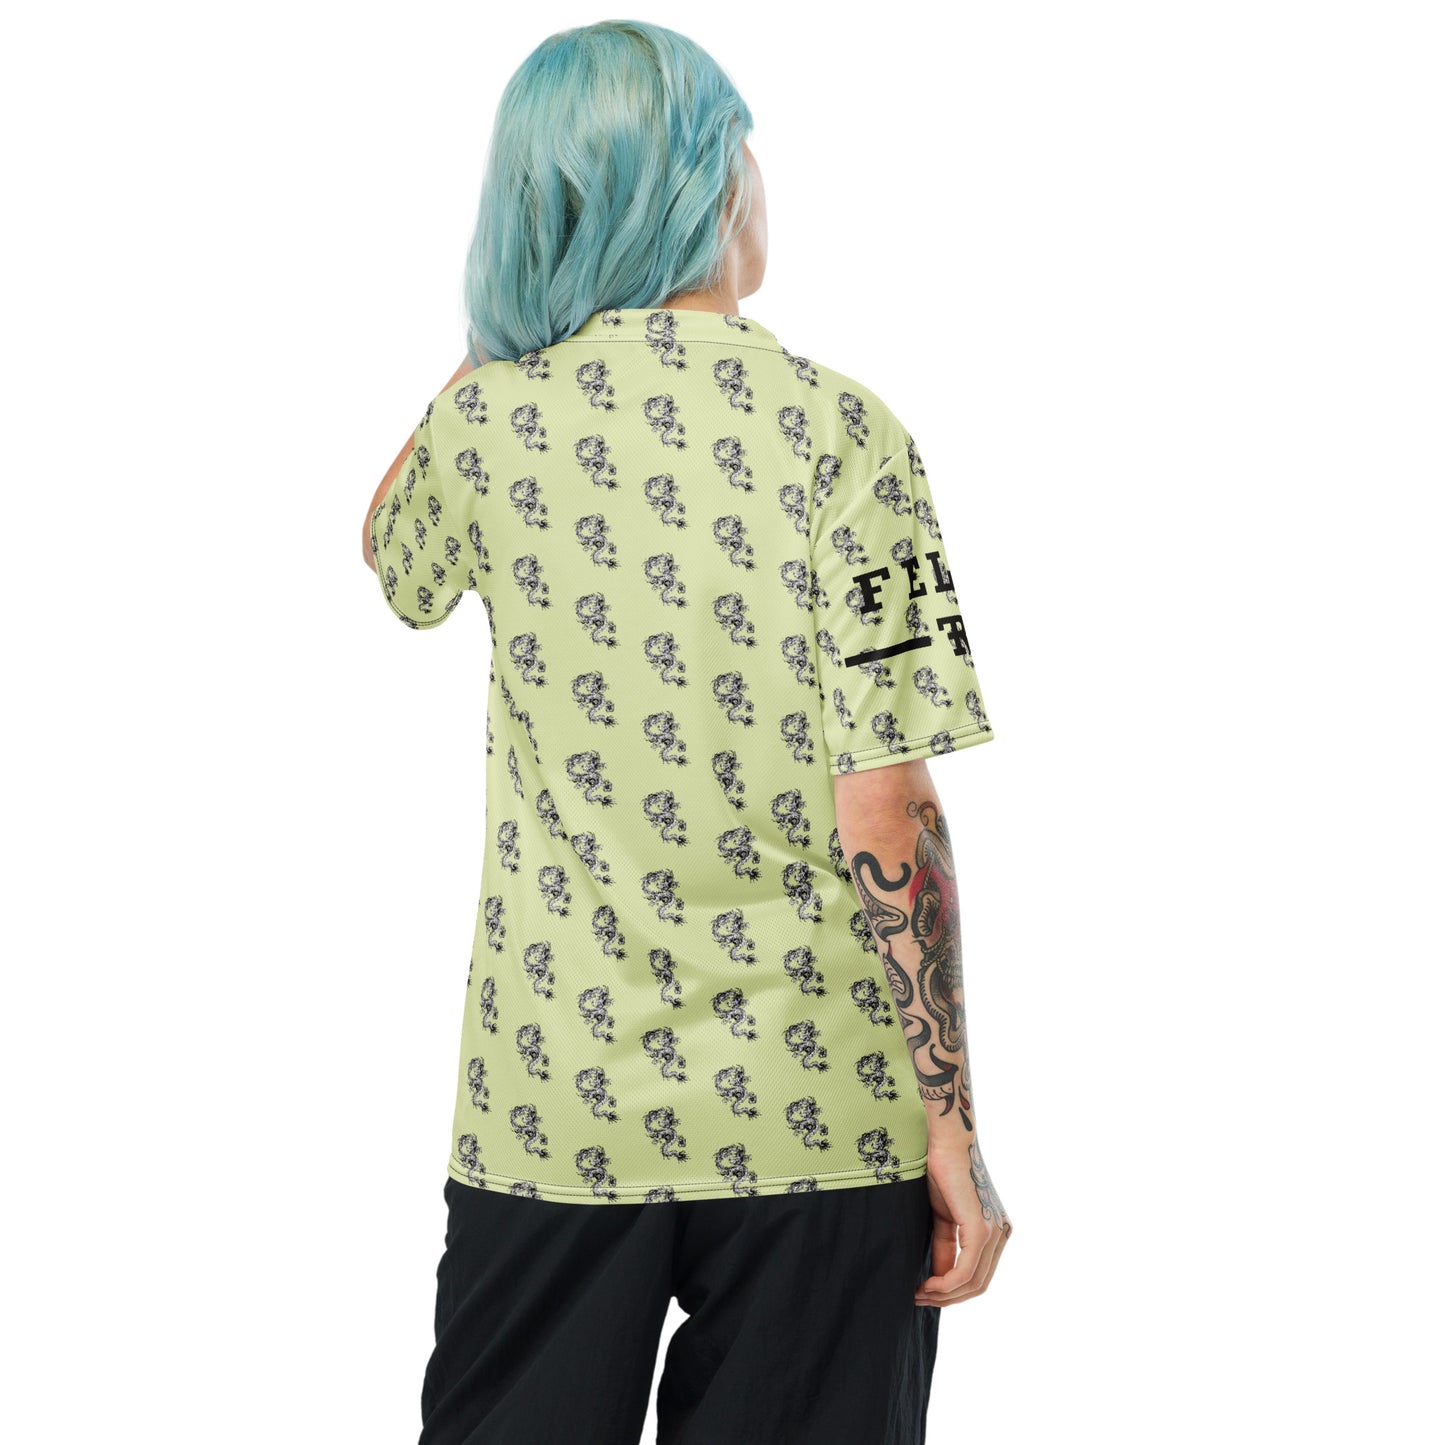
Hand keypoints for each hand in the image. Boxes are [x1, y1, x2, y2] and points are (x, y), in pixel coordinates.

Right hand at [914, 1134, 1012, 1307]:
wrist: (946, 1142)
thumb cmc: (943, 1173)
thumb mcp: (944, 1218)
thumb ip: (945, 1248)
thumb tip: (937, 1280)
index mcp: (997, 1230)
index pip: (981, 1275)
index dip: (954, 1292)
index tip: (926, 1294)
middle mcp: (1002, 1233)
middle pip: (979, 1284)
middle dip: (949, 1299)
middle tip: (919, 1299)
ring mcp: (994, 1232)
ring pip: (973, 1282)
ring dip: (945, 1295)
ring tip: (919, 1294)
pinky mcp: (981, 1228)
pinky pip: (966, 1270)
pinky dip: (946, 1284)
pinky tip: (928, 1285)